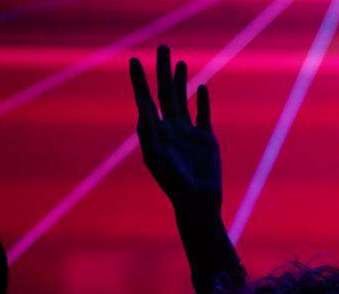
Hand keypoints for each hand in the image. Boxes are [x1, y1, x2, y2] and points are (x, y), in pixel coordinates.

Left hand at [129, 46, 221, 215]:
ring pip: (183, 100)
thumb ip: (149, 132)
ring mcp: (188, 133)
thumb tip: (144, 105)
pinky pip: (203, 115)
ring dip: (181, 80)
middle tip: (163, 48)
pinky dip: (203, 101)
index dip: (138, 80)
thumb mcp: (157, 157)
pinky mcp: (206, 139)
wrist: (197, 201)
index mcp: (155, 132)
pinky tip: (202, 87)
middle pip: (165, 93)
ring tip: (180, 62)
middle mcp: (170, 128)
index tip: (132, 60)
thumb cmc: (174, 183)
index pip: (145, 99)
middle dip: (163, 70)